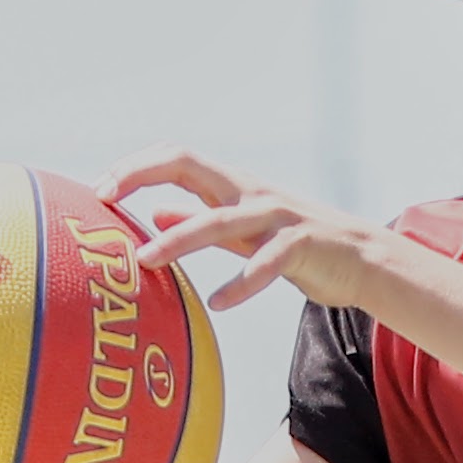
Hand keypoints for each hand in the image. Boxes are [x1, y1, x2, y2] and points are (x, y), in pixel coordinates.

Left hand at [99, 147, 365, 308]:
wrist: (364, 260)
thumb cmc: (298, 247)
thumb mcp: (243, 231)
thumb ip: (200, 220)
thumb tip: (154, 215)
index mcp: (233, 186)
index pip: (177, 158)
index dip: (136, 166)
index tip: (99, 189)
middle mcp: (250, 192)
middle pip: (189, 164)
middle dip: (142, 174)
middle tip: (104, 197)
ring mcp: (278, 216)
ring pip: (221, 219)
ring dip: (180, 239)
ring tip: (145, 260)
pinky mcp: (304, 246)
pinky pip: (267, 262)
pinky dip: (241, 283)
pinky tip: (217, 304)